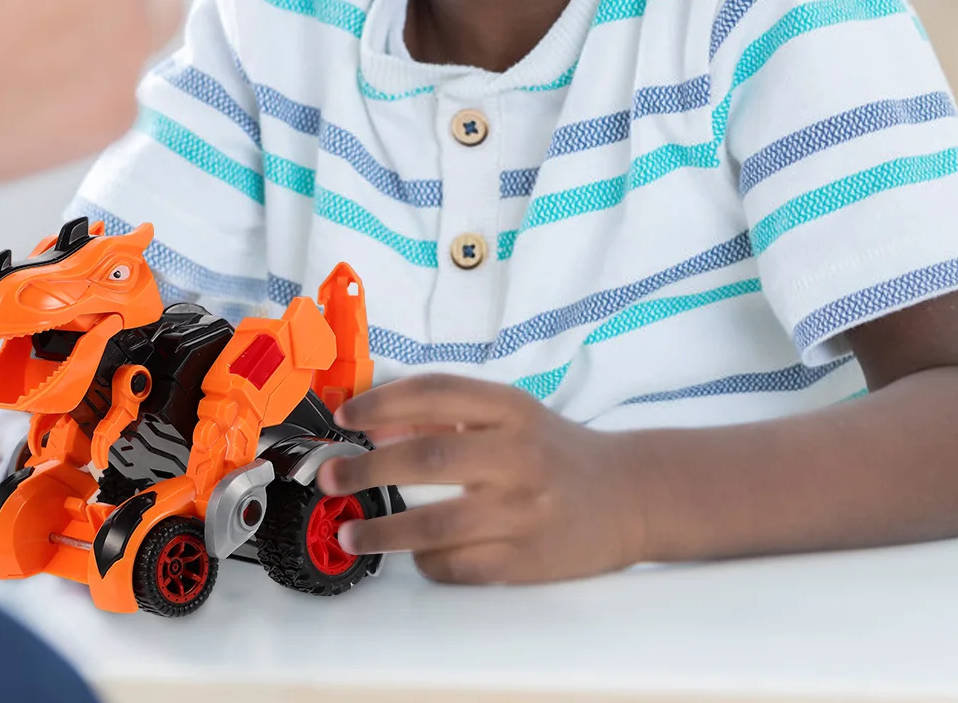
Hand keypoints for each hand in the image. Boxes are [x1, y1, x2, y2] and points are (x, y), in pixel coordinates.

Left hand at [317, 375, 648, 583]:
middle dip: (367, 467)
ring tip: (349, 530)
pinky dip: (424, 560)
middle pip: (426, 458)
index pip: (437, 392)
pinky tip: (412, 553)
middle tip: (331, 475)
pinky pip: (455, 565)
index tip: (344, 416)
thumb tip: (376, 425)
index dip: (382, 401)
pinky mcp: (523, 561)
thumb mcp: (511, 417)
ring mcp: (522, 511)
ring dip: (381, 529)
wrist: (627, 495)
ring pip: (433, 524)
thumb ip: (448, 416)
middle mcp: (518, 455)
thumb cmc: (555, 452)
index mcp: (513, 409)